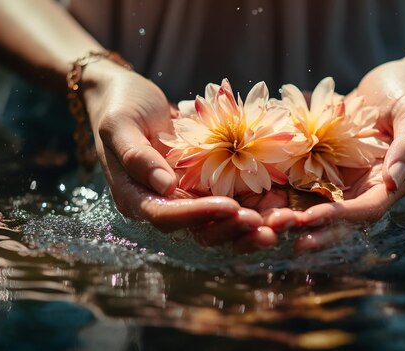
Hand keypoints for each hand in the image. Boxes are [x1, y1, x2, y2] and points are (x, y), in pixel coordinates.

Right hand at [81, 61, 275, 249]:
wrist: (131, 96)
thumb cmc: (121, 106)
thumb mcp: (120, 124)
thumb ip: (137, 156)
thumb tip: (165, 187)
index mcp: (136, 196)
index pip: (166, 216)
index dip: (198, 215)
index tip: (231, 207)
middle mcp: (163, 204)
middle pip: (198, 229)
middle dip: (234, 230)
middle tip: (268, 227)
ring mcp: (186, 197)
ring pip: (220, 223)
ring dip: (251, 226)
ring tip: (285, 223)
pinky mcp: (206, 186)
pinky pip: (231, 203)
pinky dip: (256, 208)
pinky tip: (283, 206)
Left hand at [253, 60, 404, 250]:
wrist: (391, 84)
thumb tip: (394, 182)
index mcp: (389, 184)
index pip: (365, 211)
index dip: (338, 218)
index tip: (310, 218)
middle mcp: (364, 188)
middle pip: (337, 217)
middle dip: (309, 226)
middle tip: (278, 227)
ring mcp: (343, 180)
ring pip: (316, 204)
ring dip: (292, 212)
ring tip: (265, 218)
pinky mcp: (325, 167)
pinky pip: (303, 182)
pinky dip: (284, 190)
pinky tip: (260, 193)